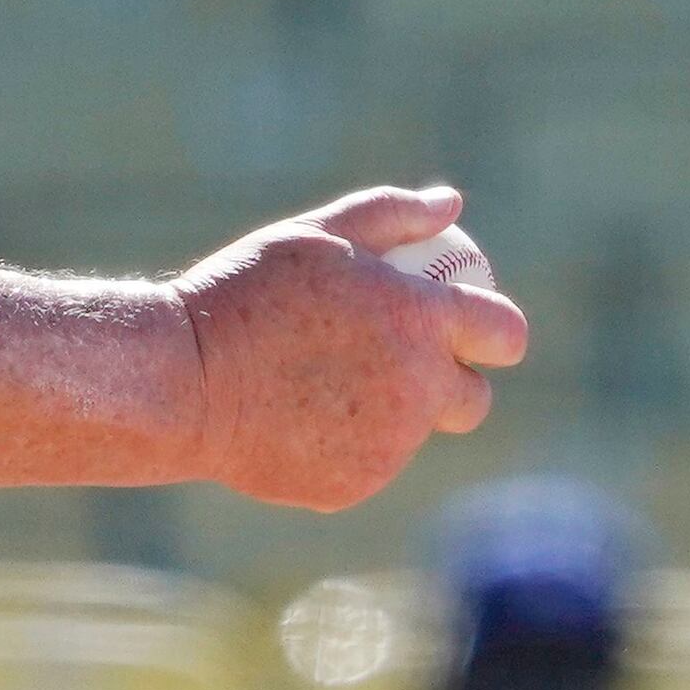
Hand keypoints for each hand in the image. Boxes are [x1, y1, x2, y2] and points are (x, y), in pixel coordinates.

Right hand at [174, 186, 527, 512]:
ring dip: (391, 414)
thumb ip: (392, 215)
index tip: (475, 331)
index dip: (497, 332)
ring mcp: (390, 445)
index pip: (505, 333)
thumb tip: (450, 203)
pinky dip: (346, 446)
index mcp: (421, 320)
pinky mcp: (356, 485)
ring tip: (324, 385)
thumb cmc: (246, 293)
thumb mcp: (319, 236)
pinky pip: (368, 464)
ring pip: (412, 434)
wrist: (184, 381)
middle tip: (407, 368)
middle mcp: (419, 388)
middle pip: (474, 400)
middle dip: (455, 385)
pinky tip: (295, 419)